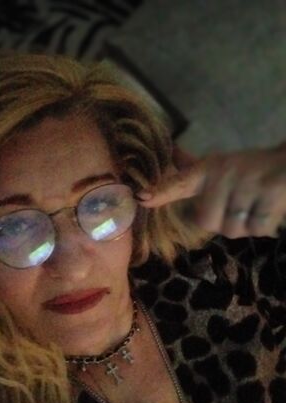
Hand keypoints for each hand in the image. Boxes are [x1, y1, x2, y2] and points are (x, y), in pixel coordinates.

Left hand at [136, 142, 285, 237]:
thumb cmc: (251, 169)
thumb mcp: (221, 166)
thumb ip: (192, 170)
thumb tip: (167, 160)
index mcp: (208, 169)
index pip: (180, 182)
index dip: (162, 191)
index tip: (142, 197)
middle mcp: (224, 174)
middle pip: (207, 222)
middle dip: (223, 222)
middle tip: (239, 206)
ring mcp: (248, 182)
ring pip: (233, 228)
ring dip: (246, 224)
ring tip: (256, 205)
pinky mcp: (272, 192)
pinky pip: (258, 227)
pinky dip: (265, 225)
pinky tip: (270, 207)